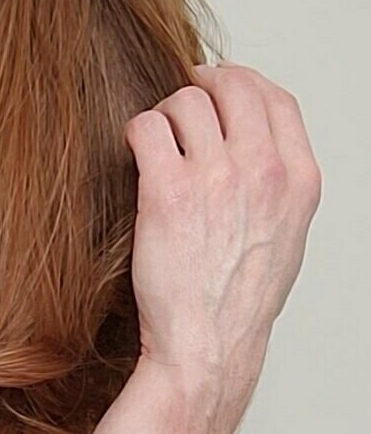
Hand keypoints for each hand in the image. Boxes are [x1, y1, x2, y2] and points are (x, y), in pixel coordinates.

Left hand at [124, 61, 321, 401]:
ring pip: (187, 100)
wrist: (207, 349)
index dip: (244, 84)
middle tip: (180, 103)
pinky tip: (134, 151)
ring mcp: (217, 178)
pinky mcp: (167, 191)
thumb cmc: (238, 305)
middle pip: (234, 86)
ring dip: (166, 113)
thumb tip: (255, 149)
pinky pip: (147, 126)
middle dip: (203, 85)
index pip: (277, 99)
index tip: (221, 89)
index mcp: (298, 181)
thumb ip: (278, 188)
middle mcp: (263, 172)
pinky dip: (136, 131)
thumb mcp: (286, 240)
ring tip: (156, 142)